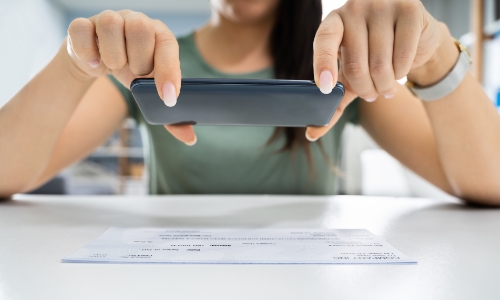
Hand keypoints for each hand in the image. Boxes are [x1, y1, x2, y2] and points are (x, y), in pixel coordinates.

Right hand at [67, 10, 195, 144]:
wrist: (98, 63)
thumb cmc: (133, 74)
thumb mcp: (152, 92)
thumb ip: (170, 116)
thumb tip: (189, 138)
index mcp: (159, 34)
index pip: (168, 44)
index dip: (169, 71)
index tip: (168, 98)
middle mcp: (135, 20)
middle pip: (140, 28)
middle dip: (139, 60)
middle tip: (136, 74)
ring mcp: (108, 18)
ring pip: (111, 23)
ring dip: (113, 55)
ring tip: (116, 67)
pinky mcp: (83, 25)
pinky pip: (81, 29)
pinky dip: (88, 51)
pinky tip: (95, 65)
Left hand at [306, 0, 444, 140]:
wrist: (414, 41)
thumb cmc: (374, 59)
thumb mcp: (350, 79)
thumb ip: (333, 102)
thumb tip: (312, 132)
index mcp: (334, 22)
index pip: (324, 40)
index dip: (323, 64)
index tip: (326, 88)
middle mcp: (355, 7)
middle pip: (356, 64)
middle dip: (365, 89)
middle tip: (371, 94)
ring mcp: (383, 5)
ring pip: (380, 64)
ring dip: (384, 85)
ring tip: (386, 85)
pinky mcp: (410, 10)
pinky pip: (402, 57)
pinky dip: (401, 73)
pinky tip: (400, 70)